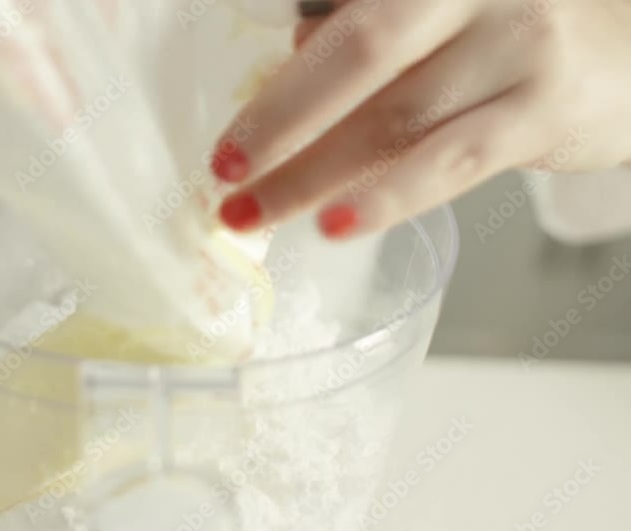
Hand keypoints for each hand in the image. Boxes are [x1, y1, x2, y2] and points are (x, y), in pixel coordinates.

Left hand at [212, 0, 630, 238]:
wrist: (624, 49)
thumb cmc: (504, 27)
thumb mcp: (434, 10)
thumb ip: (364, 31)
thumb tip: (286, 66)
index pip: (342, 7)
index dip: (277, 66)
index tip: (224, 116)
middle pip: (361, 51)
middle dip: (279, 117)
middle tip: (223, 168)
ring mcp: (519, 43)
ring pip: (396, 118)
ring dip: (311, 175)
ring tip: (251, 214)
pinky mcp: (545, 110)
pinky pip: (449, 162)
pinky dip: (386, 197)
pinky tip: (336, 224)